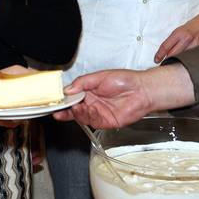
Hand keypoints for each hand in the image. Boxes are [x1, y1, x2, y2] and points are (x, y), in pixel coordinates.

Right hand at [55, 64, 194, 128]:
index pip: (72, 96)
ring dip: (76, 113)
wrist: (142, 90)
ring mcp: (98, 113)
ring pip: (81, 116)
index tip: (56, 101)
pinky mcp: (105, 121)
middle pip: (73, 109)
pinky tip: (86, 110)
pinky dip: (87, 117)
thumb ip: (82, 83)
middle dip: (65, 110)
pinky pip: (92, 121)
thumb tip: (68, 89)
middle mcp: (92, 102)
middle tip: (58, 110)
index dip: (63, 99)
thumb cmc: (125, 80)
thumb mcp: (100, 76)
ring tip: (75, 108)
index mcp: (89, 91)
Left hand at [154, 8, 198, 63]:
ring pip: (182, 58)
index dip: (159, 55)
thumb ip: (174, 40)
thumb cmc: (195, 25)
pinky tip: (185, 65)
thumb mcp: (181, 29)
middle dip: (167, 61)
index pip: (165, 46)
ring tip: (173, 67)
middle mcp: (186, 39)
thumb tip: (166, 52)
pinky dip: (188, 61)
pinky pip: (192, 58)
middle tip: (163, 66)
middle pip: (172, 54)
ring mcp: (195, 45)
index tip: (156, 60)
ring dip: (177, 62)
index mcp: (179, 33)